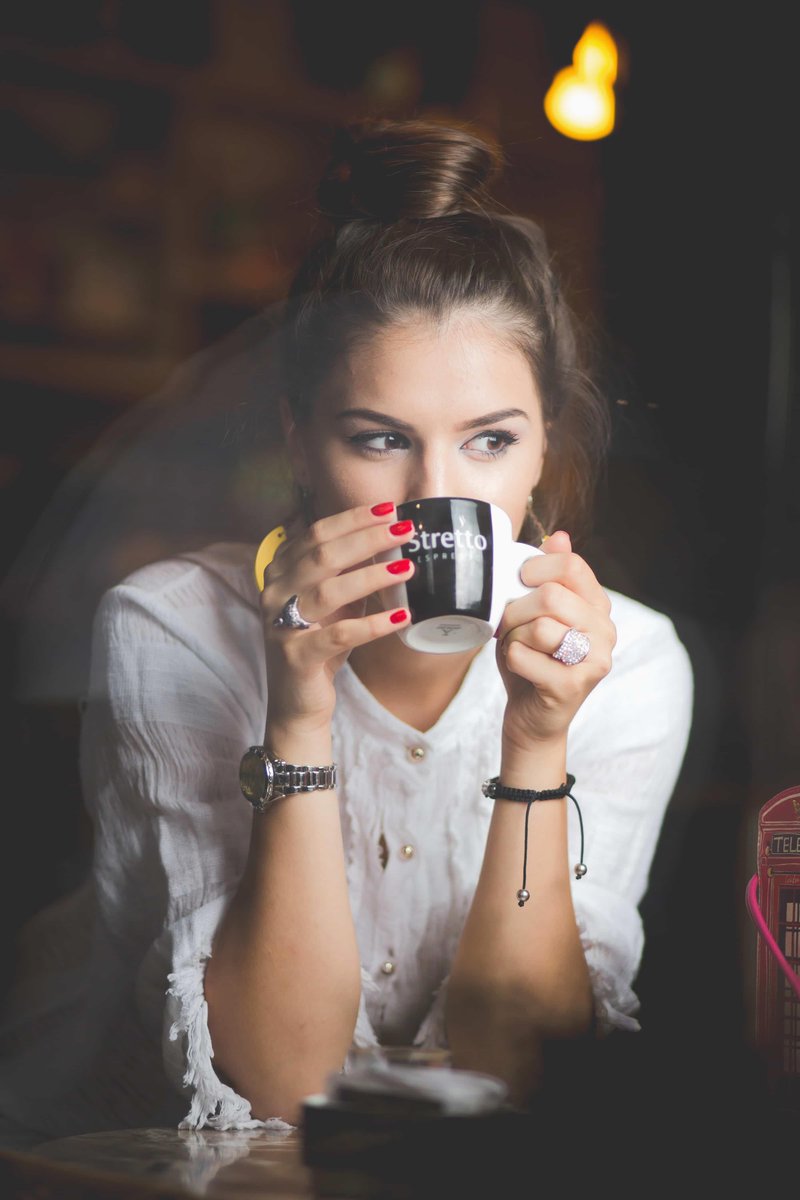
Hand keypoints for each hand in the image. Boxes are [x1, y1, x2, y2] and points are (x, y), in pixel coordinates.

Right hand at [260, 504, 413, 736]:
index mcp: (280, 572)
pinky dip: (373, 624)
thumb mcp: (335, 602)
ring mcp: (280, 624)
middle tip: (405, 530)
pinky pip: (338, 635)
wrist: (297, 702)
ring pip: (328, 590)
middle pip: (322, 554)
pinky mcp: (296, 656)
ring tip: (408, 567)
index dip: (353, 519)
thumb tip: (390, 540)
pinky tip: (401, 615)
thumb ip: (349, 572)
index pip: (317, 534)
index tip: (389, 510)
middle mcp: (275, 593)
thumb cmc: (320, 644)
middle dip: (367, 537)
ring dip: (372, 576)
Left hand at [495, 531, 615, 750]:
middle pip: (551, 595)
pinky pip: (523, 655)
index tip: (520, 584)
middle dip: (516, 609)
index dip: (535, 569)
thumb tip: (559, 536)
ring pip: (538, 625)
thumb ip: (547, 576)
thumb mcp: (535, 613)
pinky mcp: (573, 686)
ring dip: (512, 636)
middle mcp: (605, 631)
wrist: (531, 719)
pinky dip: (509, 659)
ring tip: (516, 648)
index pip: (571, 566)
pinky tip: (520, 669)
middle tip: (509, 625)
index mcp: (598, 606)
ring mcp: (593, 660)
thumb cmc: (532, 661)